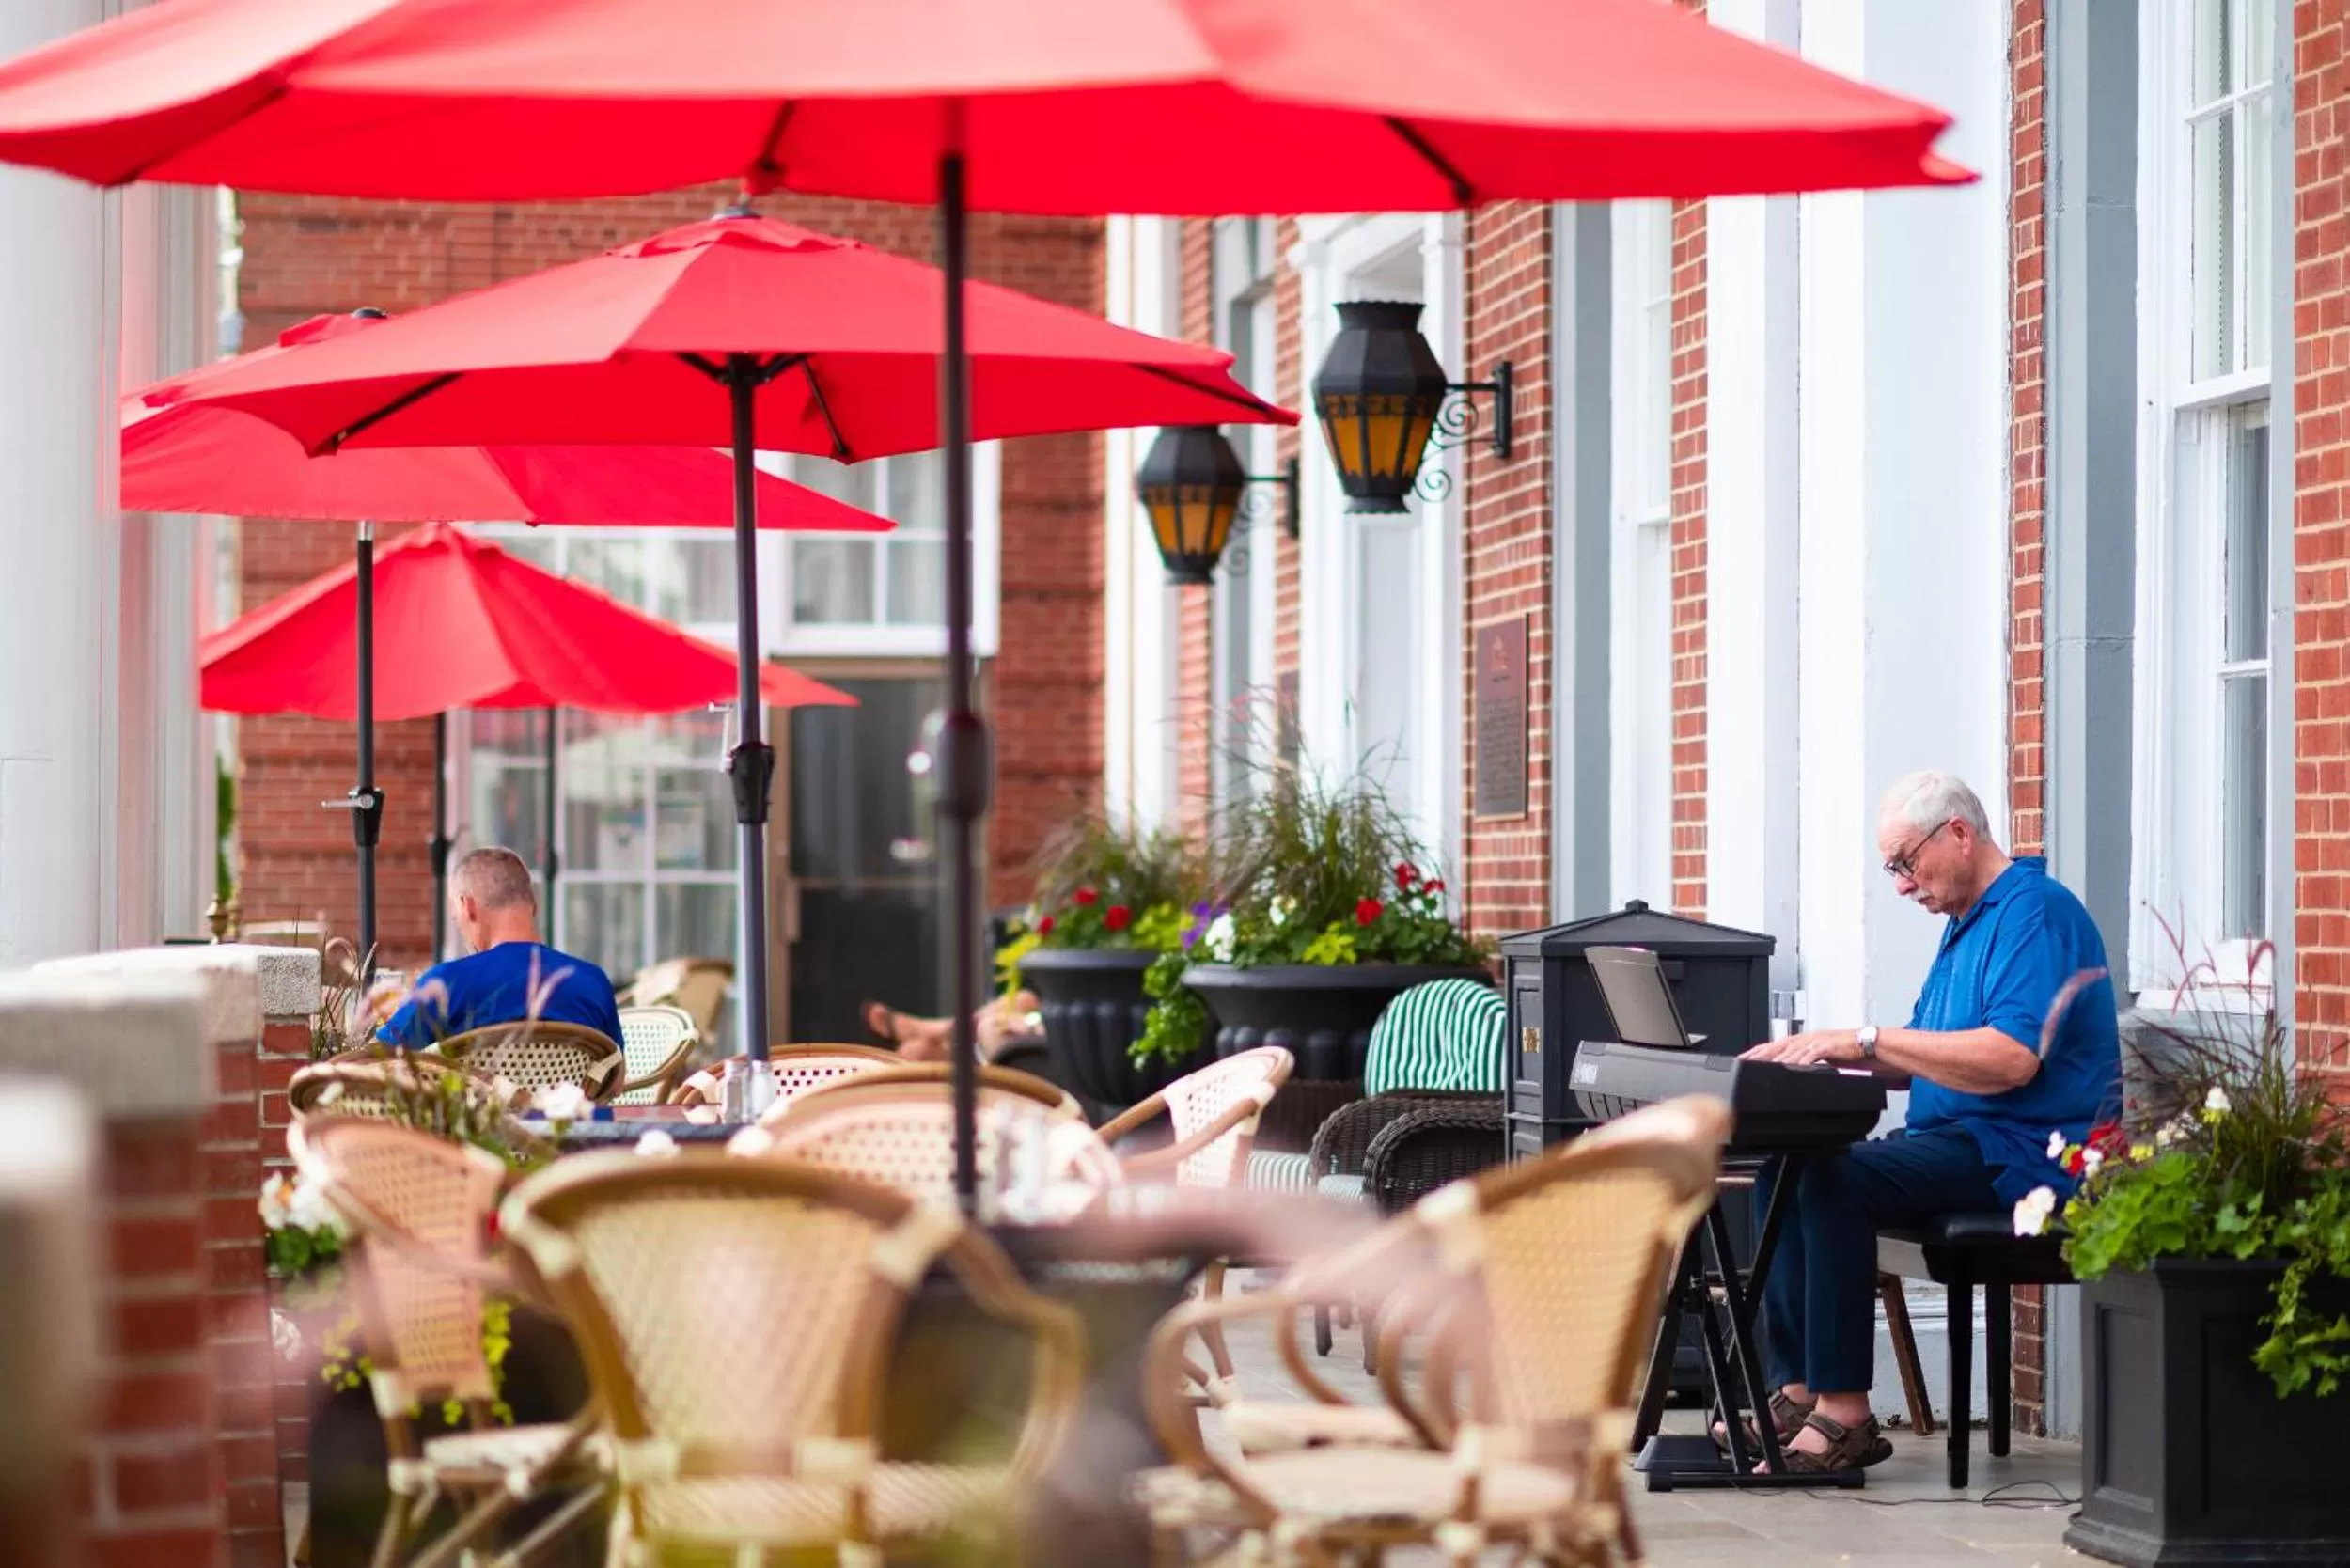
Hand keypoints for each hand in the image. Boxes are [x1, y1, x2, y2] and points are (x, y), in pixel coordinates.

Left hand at [1740, 1029, 1863, 1067]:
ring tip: (1761, 1066)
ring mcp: (1816, 1041)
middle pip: (1777, 1046)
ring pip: (1791, 1049)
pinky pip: (1812, 1054)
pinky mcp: (1828, 1047)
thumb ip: (1804, 1063)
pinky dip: (1801, 1061)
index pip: (1774, 1046)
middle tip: (1743, 1062)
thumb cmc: (1846, 1052)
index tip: (1741, 1060)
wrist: (1869, 1046)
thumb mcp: (1819, 1059)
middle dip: (1759, 1054)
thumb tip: (1788, 1073)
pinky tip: (1793, 1066)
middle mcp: (1806, 1039)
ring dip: (1776, 1058)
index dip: (1756, 1052)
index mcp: (1802, 1041)